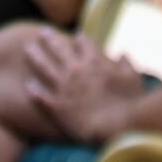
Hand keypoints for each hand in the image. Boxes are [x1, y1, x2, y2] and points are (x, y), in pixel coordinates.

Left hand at [25, 29, 145, 144]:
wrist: (117, 127)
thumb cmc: (130, 104)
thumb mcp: (134, 79)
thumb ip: (126, 64)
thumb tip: (123, 54)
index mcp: (94, 61)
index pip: (83, 43)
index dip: (80, 40)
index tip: (76, 38)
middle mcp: (75, 70)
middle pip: (58, 48)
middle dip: (50, 39)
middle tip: (43, 33)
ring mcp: (64, 88)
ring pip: (43, 66)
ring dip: (35, 56)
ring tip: (28, 49)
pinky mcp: (57, 107)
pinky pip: (41, 96)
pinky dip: (34, 90)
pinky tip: (29, 85)